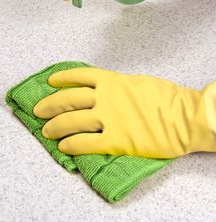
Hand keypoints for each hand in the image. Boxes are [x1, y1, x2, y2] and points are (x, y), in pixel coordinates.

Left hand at [34, 68, 215, 157]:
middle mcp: (105, 97)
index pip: (79, 76)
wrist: (184, 116)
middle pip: (69, 99)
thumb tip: (105, 92)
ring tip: (47, 131)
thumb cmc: (166, 97)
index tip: (51, 81)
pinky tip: (64, 147)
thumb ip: (118, 86)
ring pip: (72, 121)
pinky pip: (87, 143)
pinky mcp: (117, 140)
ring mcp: (109, 118)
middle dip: (50, 105)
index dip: (62, 79)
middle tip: (39, 111)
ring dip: (56, 127)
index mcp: (112, 80)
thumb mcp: (138, 82)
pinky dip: (72, 145)